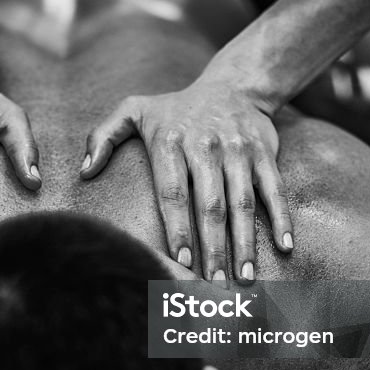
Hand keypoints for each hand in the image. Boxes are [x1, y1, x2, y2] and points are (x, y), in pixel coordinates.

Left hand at [82, 86, 292, 283]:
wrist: (234, 84)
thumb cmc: (176, 109)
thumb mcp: (134, 110)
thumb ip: (103, 136)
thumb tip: (84, 172)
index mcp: (171, 143)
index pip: (173, 193)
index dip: (178, 229)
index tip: (182, 263)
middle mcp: (206, 147)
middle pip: (210, 206)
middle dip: (214, 249)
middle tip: (214, 285)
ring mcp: (238, 151)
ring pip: (243, 203)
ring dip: (246, 243)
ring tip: (246, 279)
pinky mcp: (264, 154)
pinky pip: (275, 189)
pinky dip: (282, 218)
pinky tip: (285, 247)